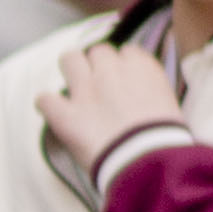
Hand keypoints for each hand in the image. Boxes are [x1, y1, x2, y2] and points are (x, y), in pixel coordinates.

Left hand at [45, 36, 185, 175]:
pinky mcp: (65, 113)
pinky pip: (44, 99)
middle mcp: (111, 70)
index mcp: (142, 67)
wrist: (150, 160)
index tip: (125, 83)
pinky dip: (49, 107)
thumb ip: (149, 89)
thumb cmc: (165, 138)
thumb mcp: (168, 103)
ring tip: (77, 92)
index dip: (124, 68)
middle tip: (101, 89)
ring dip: (71, 73)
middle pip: (98, 52)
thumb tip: (138, 94)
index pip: (127, 52)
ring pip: (69, 59)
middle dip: (98, 67)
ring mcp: (85, 90)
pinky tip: (58, 116)